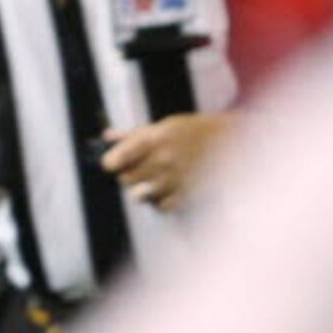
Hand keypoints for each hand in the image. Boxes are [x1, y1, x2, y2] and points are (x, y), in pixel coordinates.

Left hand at [99, 112, 231, 210]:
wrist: (225, 140)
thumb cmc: (191, 131)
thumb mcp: (162, 126)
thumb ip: (132, 134)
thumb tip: (107, 136)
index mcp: (153, 139)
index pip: (116, 160)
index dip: (111, 162)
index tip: (113, 163)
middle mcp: (162, 159)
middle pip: (125, 179)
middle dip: (128, 174)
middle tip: (139, 169)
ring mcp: (174, 178)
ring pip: (140, 195)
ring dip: (143, 188)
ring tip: (154, 179)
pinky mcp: (186, 193)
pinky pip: (160, 206)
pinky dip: (159, 201)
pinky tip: (165, 190)